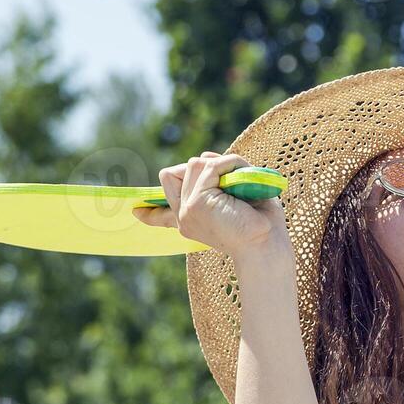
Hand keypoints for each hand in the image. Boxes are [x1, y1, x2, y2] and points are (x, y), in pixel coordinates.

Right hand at [133, 151, 289, 258]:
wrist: (267, 244)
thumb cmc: (262, 223)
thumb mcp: (236, 196)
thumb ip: (216, 178)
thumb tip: (203, 158)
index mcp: (193, 221)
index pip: (164, 216)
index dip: (151, 212)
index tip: (136, 212)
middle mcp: (185, 217)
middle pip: (173, 174)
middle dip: (202, 167)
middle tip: (231, 182)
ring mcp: (187, 210)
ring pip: (194, 163)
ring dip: (224, 164)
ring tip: (243, 184)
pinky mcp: (196, 203)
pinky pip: (211, 165)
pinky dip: (231, 164)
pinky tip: (243, 181)